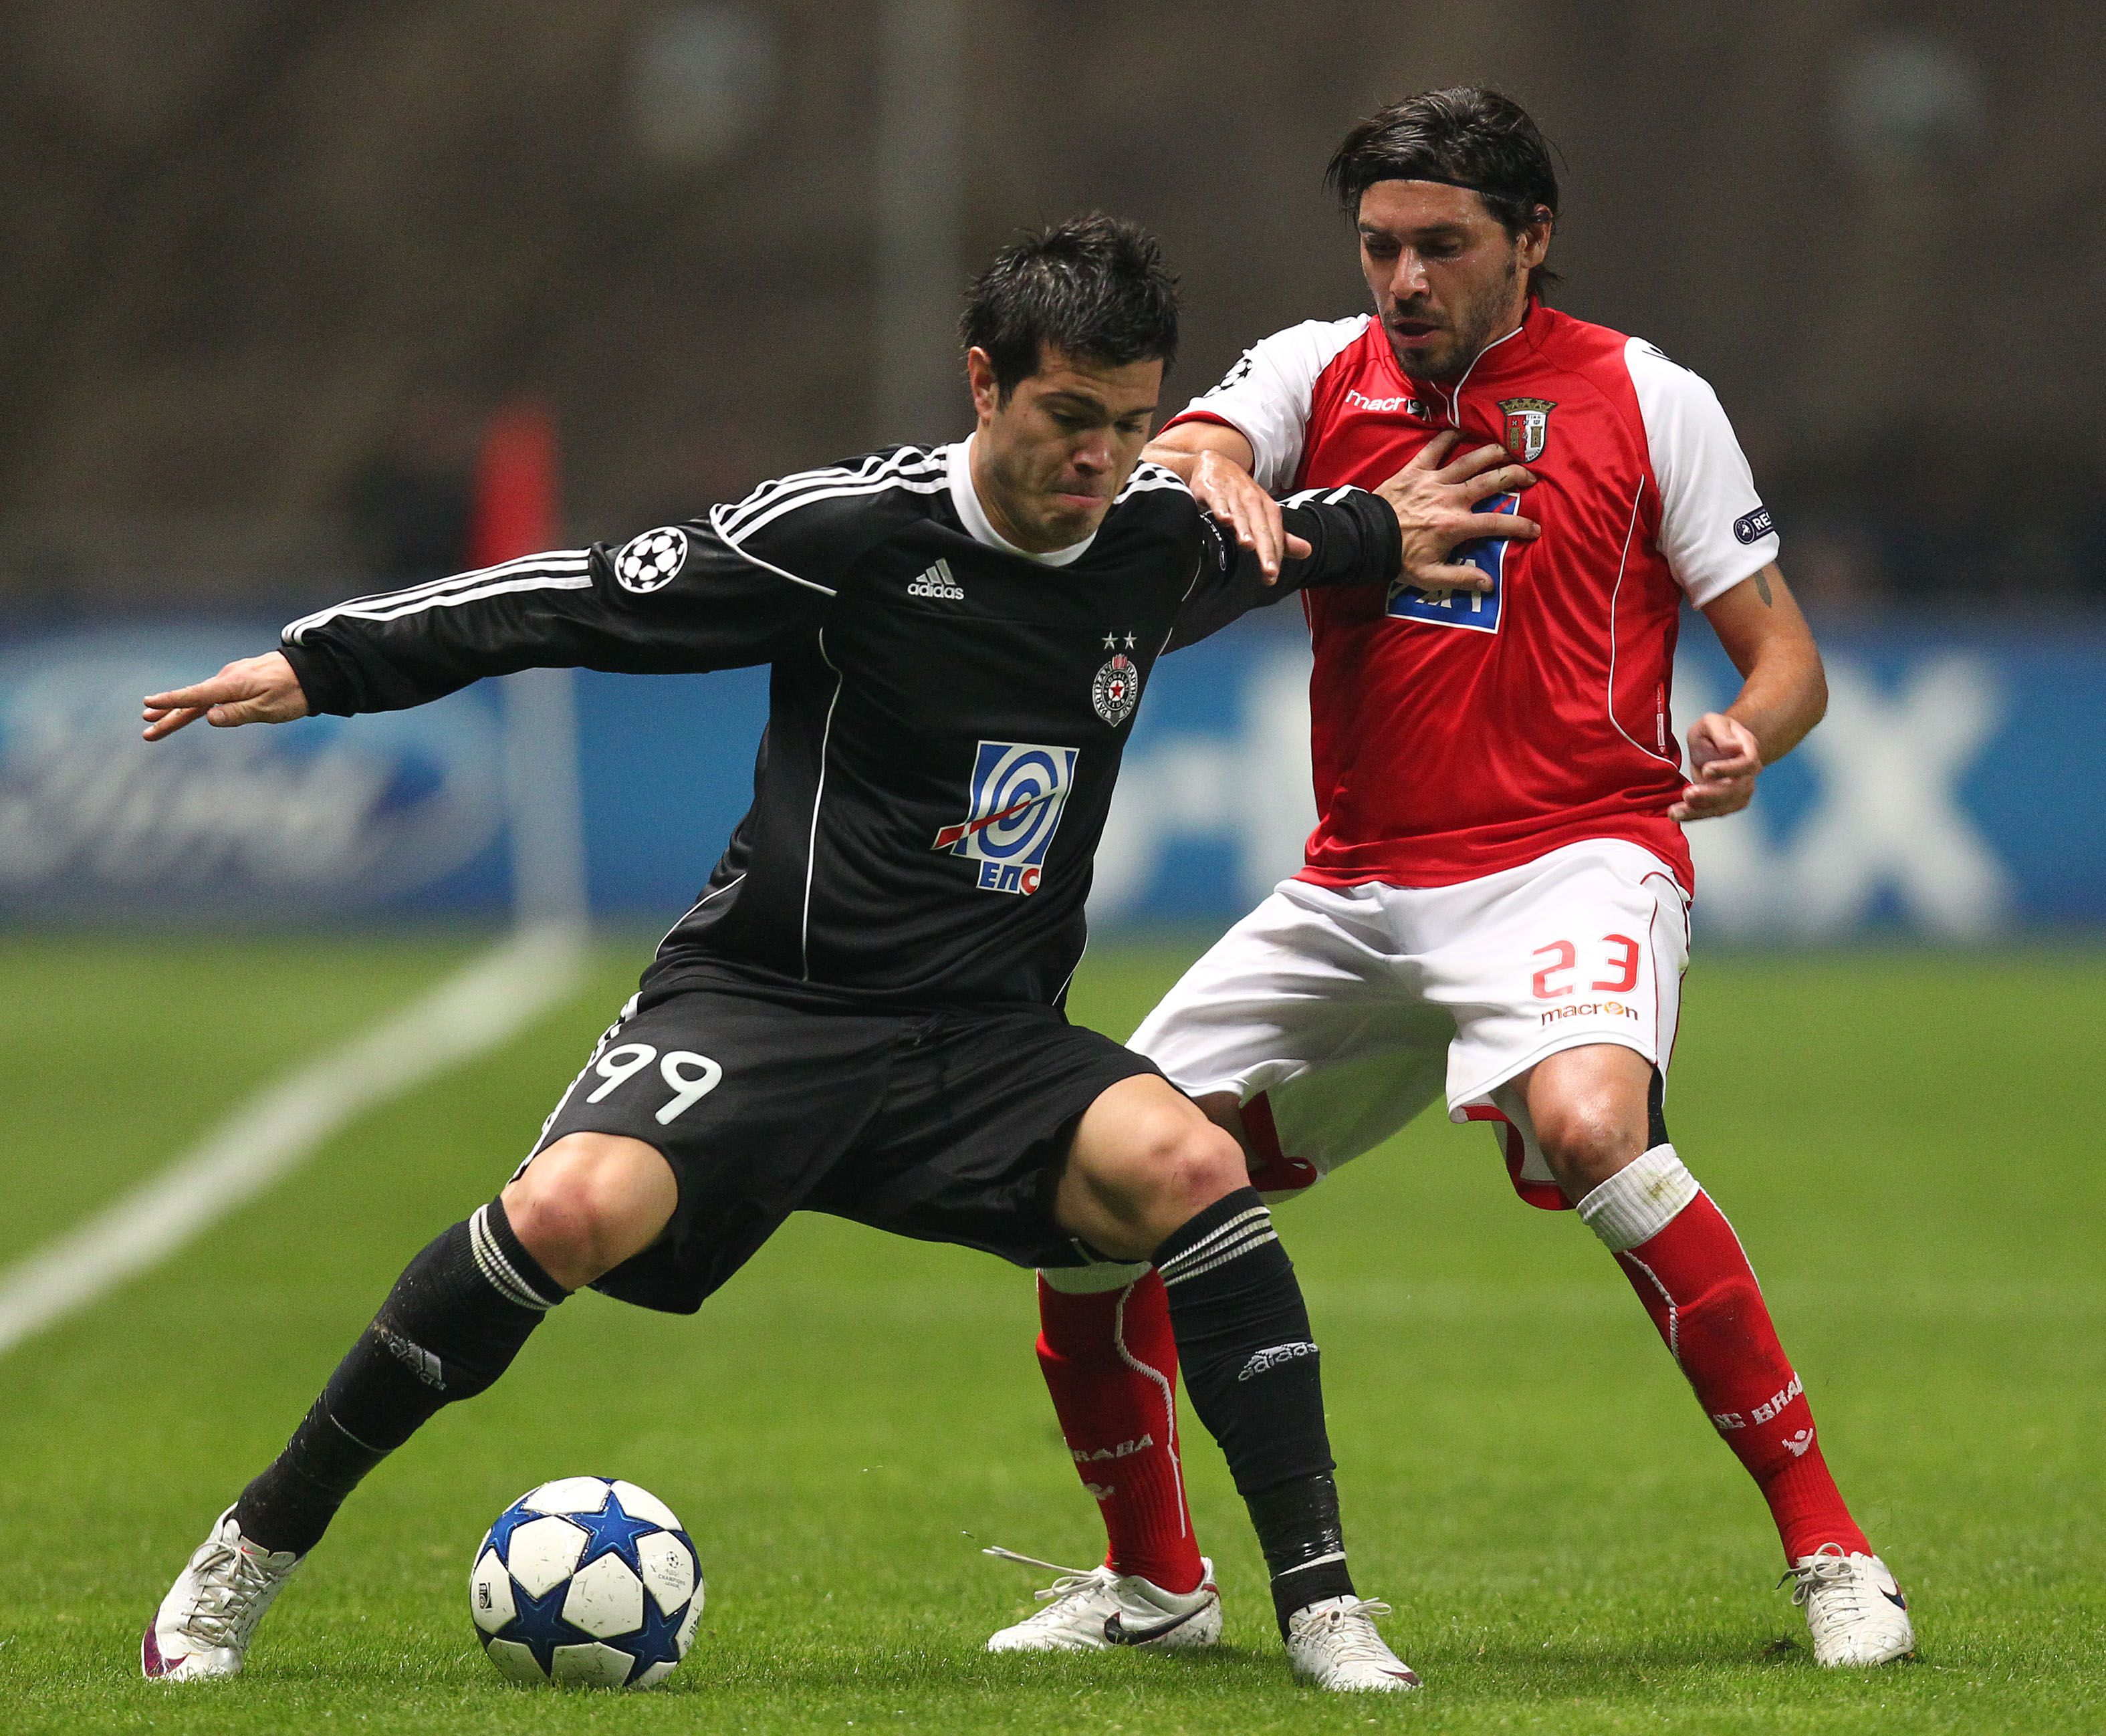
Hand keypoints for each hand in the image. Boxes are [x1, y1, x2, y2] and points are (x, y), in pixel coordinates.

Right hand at [142, 651, 309, 740]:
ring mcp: (233, 677)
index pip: (195, 697)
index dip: (170, 703)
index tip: (148, 706)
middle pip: (193, 701)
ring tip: (157, 720)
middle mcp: (227, 679)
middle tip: (147, 730)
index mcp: (231, 686)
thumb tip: (208, 718)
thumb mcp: (267, 709)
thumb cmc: (292, 692)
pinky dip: (198, 702)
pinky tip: (193, 710)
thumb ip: (237, 714)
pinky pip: (214, 694)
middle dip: (169, 715)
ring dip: (180, 710)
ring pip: (202, 697)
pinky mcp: (241, 679)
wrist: (312, 670)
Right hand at [1190, 448, 1309, 582]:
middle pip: (1261, 526)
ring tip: (1248, 545)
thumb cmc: (1239, 493)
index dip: (1275, 554)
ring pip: (1240, 513)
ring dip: (1244, 528)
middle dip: (1265, 548)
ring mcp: (1232, 493)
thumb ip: (1280, 536)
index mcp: (1266, 507)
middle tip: (1268, 571)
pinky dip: (1221, 508)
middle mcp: (1252, 500)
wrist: (1213, 462)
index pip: (1275, 532)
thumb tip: (1307, 552)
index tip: (1271, 576)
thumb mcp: (1262, 512)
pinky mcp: (1212, 489)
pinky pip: (1218, 500)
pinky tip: (1223, 519)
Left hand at [1373, 430, 1539, 591]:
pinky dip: (1449, 435)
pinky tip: (1462, 429)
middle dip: (1516, 476)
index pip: (1498, 523)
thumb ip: (1460, 579)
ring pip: (1471, 459)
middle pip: (1492, 481)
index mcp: (1457, 525)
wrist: (1365, 538)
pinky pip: (1435, 446)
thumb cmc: (1397, 558)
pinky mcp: (1415, 469)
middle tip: (1530, 476)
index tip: (1536, 528)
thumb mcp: (1429, 577)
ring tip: (1508, 450)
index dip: (1521, 525)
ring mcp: (1433, 480)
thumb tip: (1488, 585)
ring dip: (1493, 452)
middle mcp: (1451, 498)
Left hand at [1671, 711, 1761, 819]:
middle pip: (1736, 790)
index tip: (1707, 770)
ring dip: (1700, 811)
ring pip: (1725, 806)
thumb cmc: (1714, 732)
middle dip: (1711, 795)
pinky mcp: (1726, 802)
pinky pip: (1713, 812)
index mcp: (1748, 750)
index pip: (1747, 763)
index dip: (1728, 769)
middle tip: (1688, 794)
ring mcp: (1739, 790)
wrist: (1714, 745)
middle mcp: (1748, 773)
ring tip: (1676, 811)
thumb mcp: (1711, 722)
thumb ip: (1720, 732)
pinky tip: (1677, 814)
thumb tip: (1733, 747)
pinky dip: (1695, 815)